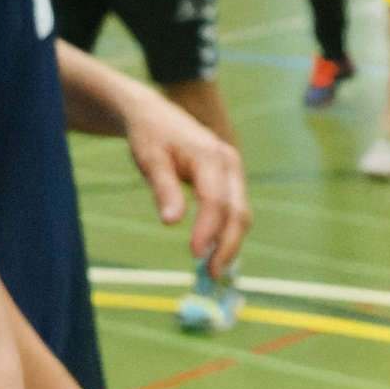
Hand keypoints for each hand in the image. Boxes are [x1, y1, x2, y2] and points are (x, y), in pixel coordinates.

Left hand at [120, 85, 249, 277]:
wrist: (153, 114)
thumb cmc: (149, 136)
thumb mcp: (149, 159)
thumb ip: (163, 188)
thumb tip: (172, 222)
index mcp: (209, 156)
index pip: (215, 200)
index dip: (208, 229)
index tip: (195, 254)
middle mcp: (229, 162)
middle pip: (238, 211)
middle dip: (227, 245)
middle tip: (211, 274)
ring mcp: (233, 170)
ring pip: (240, 213)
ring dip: (230, 242)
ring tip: (213, 270)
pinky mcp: (229, 178)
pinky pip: (234, 208)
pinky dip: (227, 231)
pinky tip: (215, 251)